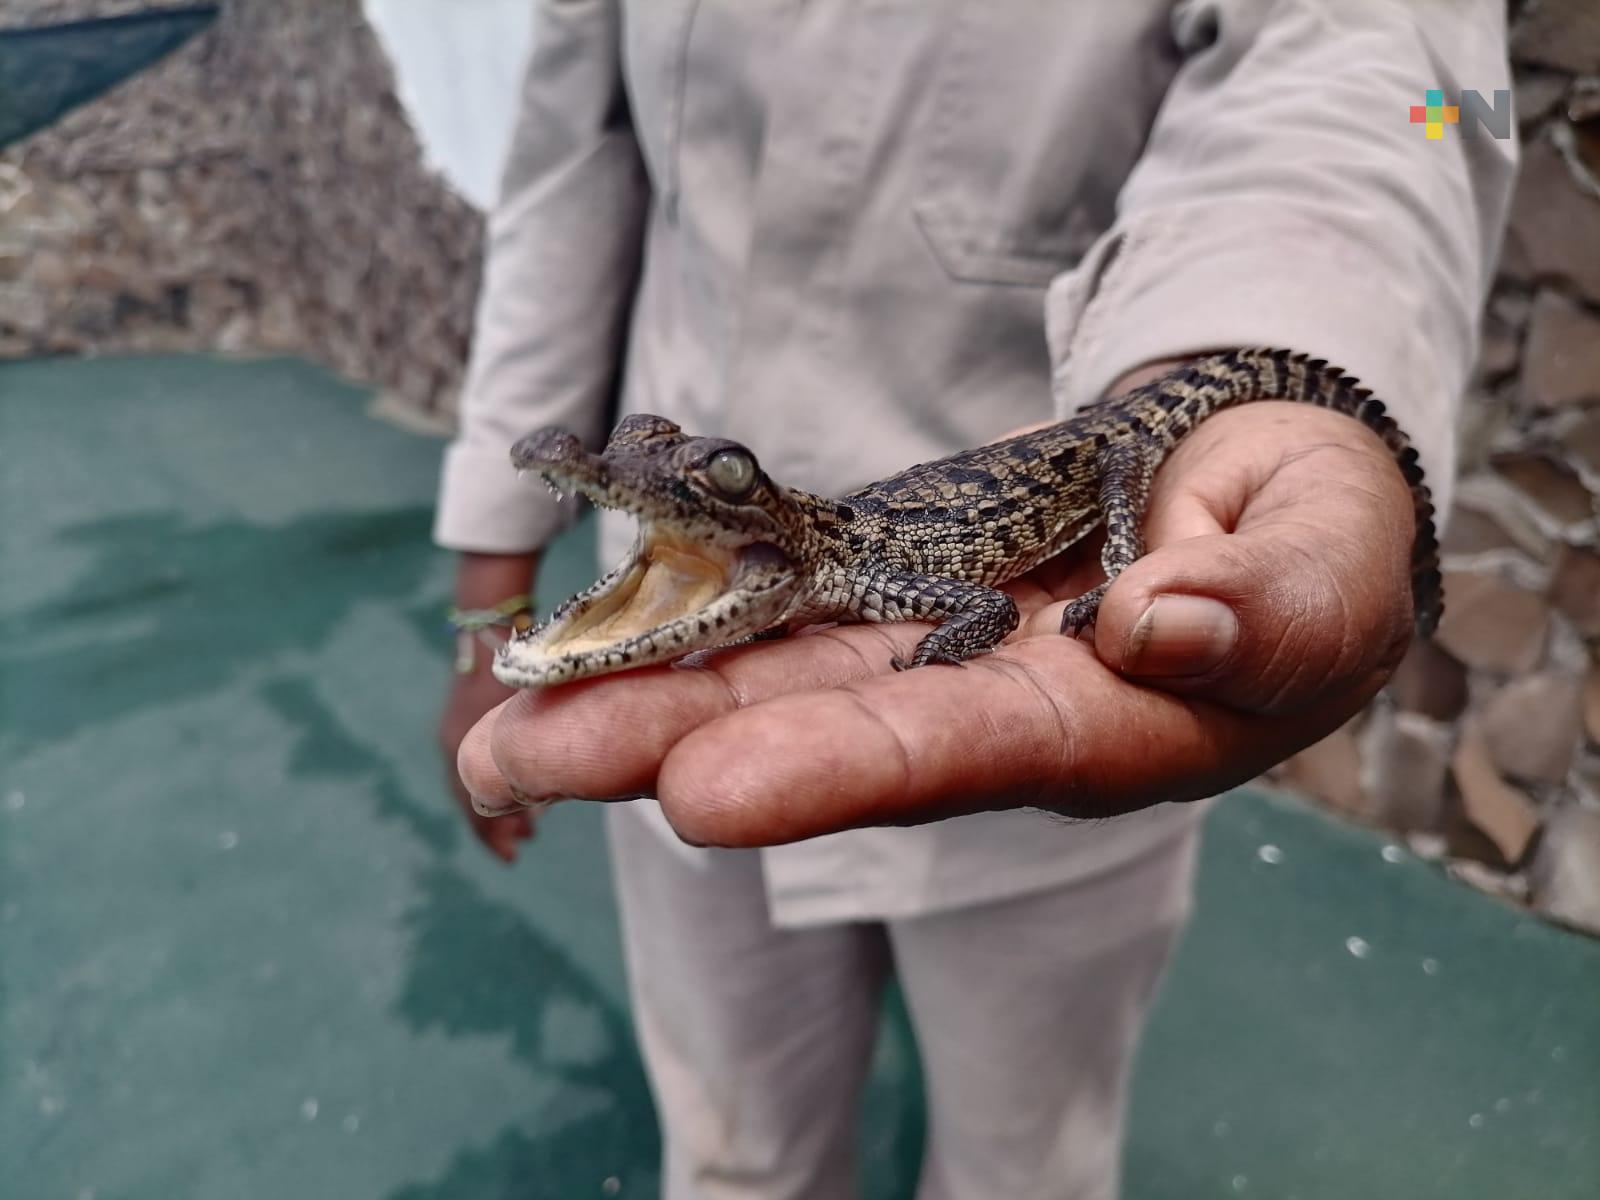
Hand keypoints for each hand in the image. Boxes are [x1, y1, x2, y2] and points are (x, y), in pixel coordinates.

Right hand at [438, 552, 539, 862]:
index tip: (519, 852)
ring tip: (523, 832)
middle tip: (523, 846)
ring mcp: (454, 733)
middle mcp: (455, 742)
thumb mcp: (535, 704)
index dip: (495, 831)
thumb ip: (548, 739)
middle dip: (496, 825)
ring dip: (493, 809)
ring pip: (469, 786)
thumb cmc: (522, 660)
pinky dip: (489, 786)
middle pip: (470, 799)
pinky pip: (468, 767)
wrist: (488, 621)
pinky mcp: (459, 722)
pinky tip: (517, 797)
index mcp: (466, 743)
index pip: (475, 802)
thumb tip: (571, 778)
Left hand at [458, 400, 1417, 846]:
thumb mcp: (1326, 571)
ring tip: (499, 721)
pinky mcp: (895, 572)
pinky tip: (592, 617)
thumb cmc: (1311, 541)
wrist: (1258, 482)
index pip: (956, 754)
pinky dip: (692, 598)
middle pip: (814, 730)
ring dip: (640, 687)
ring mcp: (924, 638)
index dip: (835, 773)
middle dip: (668, 746)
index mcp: (1094, 728)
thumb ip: (1268, 607)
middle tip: (515, 763)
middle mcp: (979, 702)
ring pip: (771, 665)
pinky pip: (784, 585)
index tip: (700, 794)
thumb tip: (1163, 622)